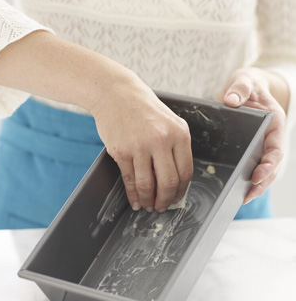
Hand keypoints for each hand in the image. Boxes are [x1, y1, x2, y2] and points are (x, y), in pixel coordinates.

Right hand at [91, 75, 192, 212]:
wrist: (116, 93)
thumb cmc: (144, 108)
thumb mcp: (169, 121)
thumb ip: (176, 146)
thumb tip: (177, 180)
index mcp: (179, 133)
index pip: (185, 172)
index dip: (181, 191)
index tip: (177, 198)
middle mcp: (161, 140)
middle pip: (168, 182)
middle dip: (166, 200)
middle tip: (162, 207)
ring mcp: (140, 146)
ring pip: (148, 185)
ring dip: (148, 201)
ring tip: (148, 206)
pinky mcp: (121, 151)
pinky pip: (130, 180)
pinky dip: (133, 195)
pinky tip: (135, 200)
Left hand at [215, 67, 286, 203]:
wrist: (245, 86)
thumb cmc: (248, 84)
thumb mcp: (244, 81)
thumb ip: (240, 88)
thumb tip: (231, 99)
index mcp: (274, 124)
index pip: (276, 149)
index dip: (269, 165)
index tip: (258, 176)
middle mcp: (269, 138)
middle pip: (271, 166)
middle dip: (262, 182)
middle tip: (248, 195)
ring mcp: (260, 145)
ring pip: (262, 170)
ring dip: (255, 186)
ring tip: (242, 199)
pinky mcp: (249, 148)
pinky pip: (250, 166)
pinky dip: (246, 179)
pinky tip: (236, 190)